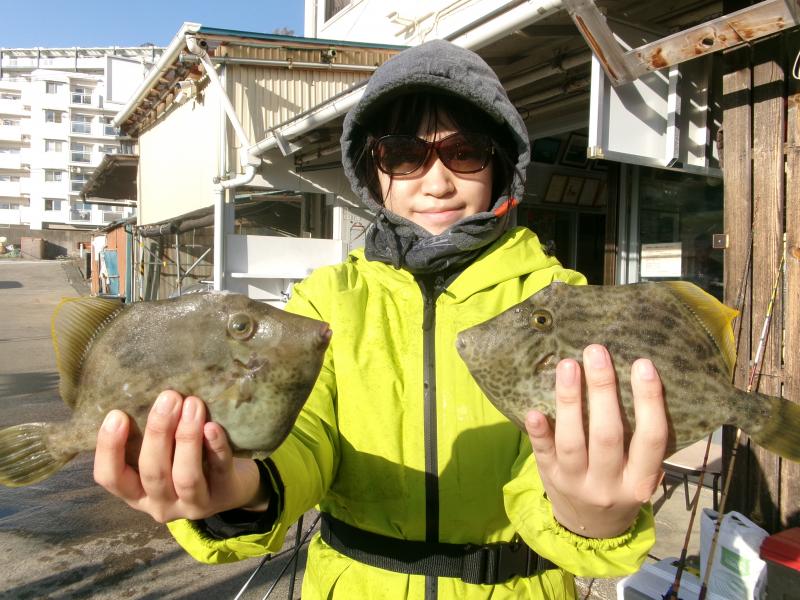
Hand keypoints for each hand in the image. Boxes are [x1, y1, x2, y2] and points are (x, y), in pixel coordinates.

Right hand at [94, 390, 266, 522]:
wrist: (235, 486)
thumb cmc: (188, 461)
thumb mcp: (162, 454)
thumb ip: (148, 436)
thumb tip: (138, 391)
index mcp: (137, 493)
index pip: (111, 478)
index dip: (110, 450)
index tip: (116, 414)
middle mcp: (161, 504)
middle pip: (153, 473)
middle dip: (158, 432)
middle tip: (168, 397)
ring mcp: (194, 504)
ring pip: (186, 477)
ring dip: (187, 438)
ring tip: (192, 404)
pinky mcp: (225, 495)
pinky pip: (220, 470)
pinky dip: (216, 448)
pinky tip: (213, 427)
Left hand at [525, 344, 667, 537]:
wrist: (591, 531)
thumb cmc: (621, 486)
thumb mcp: (641, 473)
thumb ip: (643, 440)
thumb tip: (641, 380)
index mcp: (640, 481)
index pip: (651, 439)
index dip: (649, 401)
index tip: (643, 364)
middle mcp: (608, 484)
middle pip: (607, 435)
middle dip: (602, 390)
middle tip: (596, 351)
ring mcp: (576, 482)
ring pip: (573, 442)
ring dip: (569, 400)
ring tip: (568, 365)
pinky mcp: (550, 478)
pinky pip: (543, 454)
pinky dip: (538, 433)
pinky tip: (534, 410)